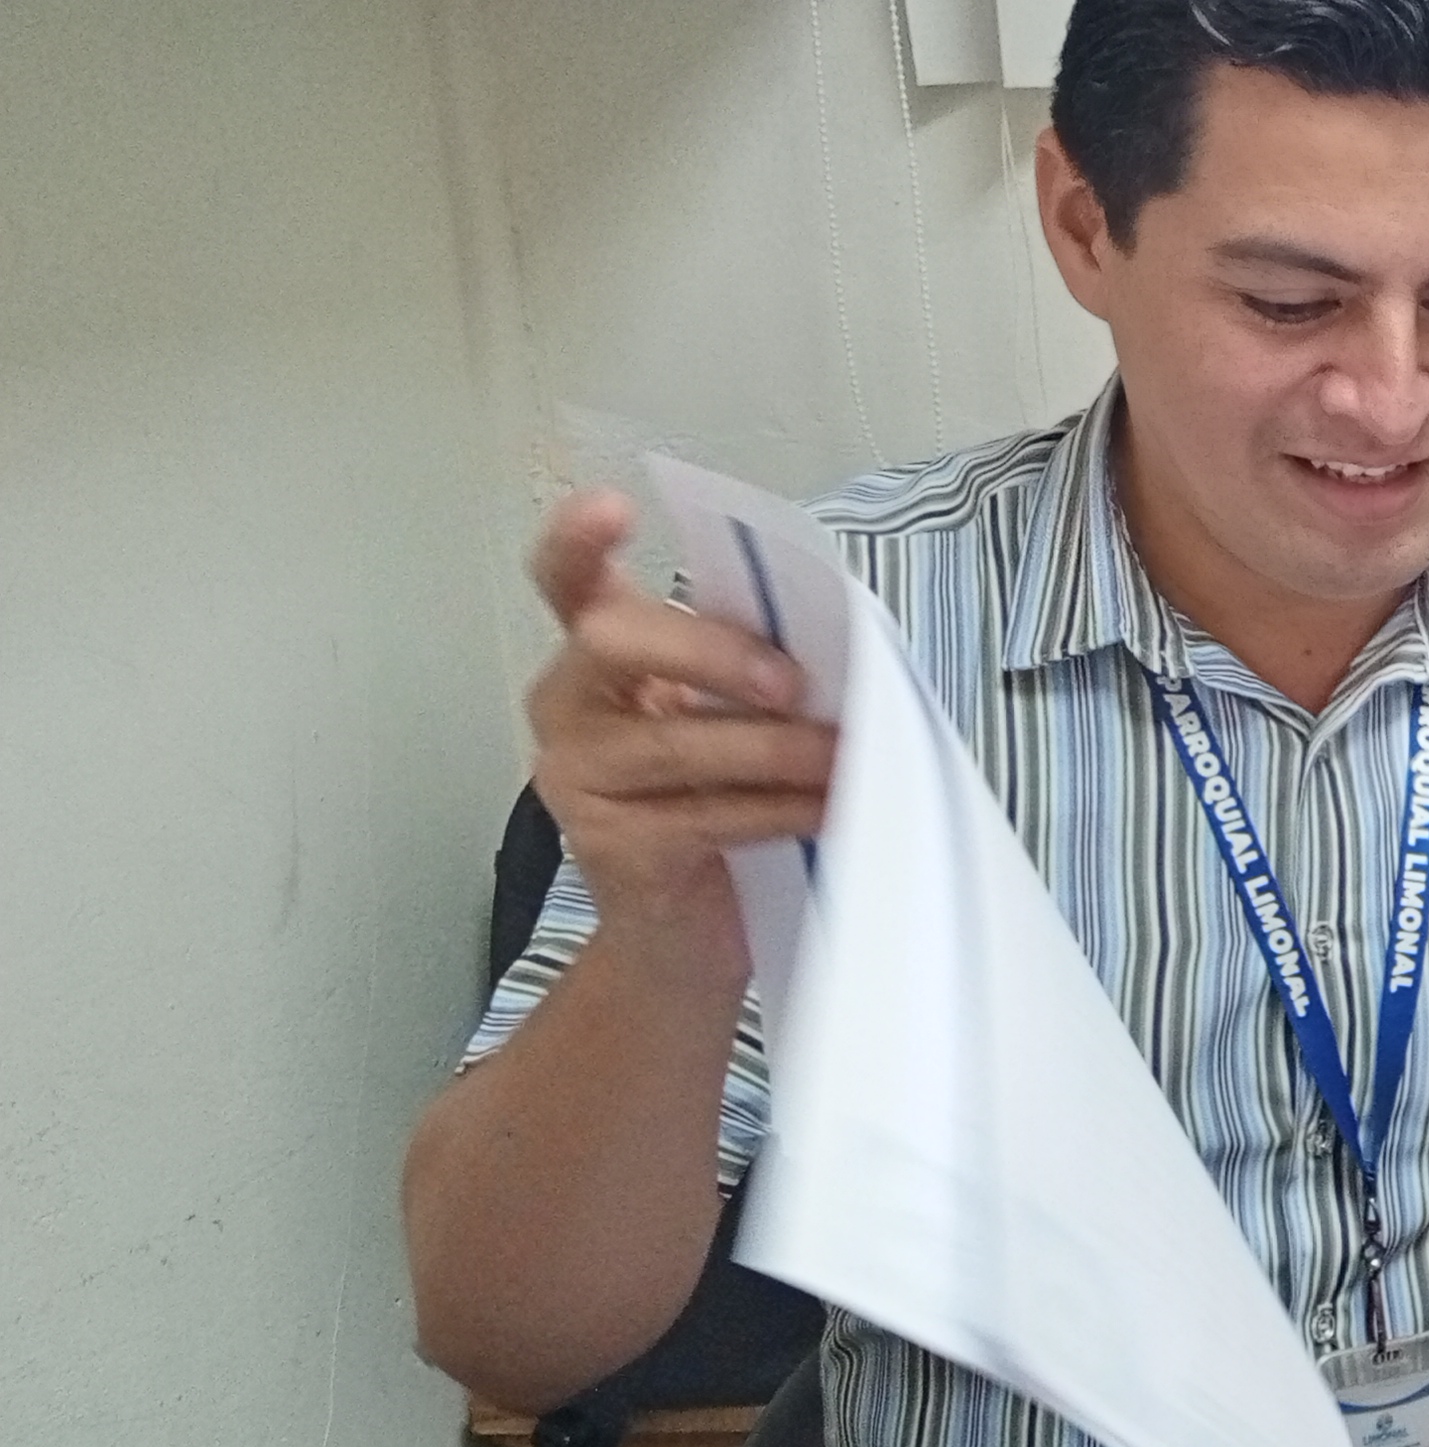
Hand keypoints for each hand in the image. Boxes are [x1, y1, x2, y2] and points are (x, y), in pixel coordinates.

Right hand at [520, 489, 835, 928]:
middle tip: (794, 682)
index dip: (577, 542)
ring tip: (843, 755)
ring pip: (673, 742)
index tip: (614, 507)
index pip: (567, 583)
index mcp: (602, 659)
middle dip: (712, 651)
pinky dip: (781, 810)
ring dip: (774, 748)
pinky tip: (828, 810)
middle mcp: (569, 706)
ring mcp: (576, 778)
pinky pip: (705, 815)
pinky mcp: (609, 847)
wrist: (691, 939)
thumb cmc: (724, 811)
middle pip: (612, 640)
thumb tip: (839, 641)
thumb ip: (754, 674)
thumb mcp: (738, 723)